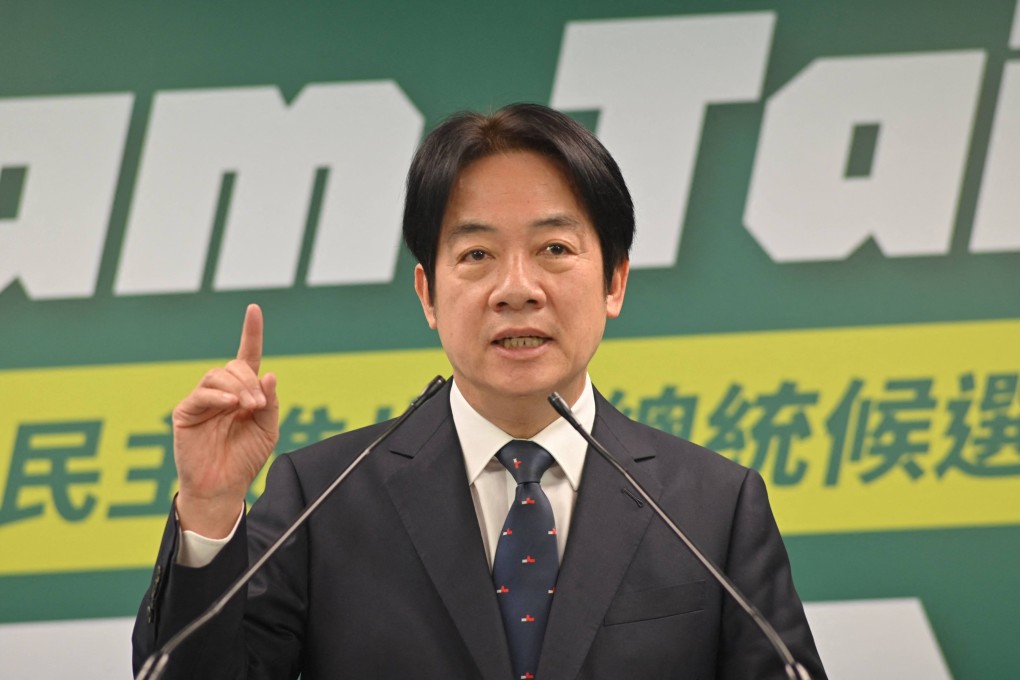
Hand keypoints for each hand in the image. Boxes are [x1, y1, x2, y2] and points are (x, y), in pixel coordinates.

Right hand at [172, 304, 279, 536]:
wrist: (223, 487)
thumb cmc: (244, 459)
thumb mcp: (267, 430)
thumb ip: (270, 403)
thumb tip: (270, 373)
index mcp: (244, 393)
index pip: (248, 357)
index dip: (250, 333)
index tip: (254, 309)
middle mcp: (223, 392)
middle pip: (235, 366)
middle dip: (251, 381)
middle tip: (258, 405)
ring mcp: (203, 400)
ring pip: (218, 375)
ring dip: (238, 387)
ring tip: (247, 408)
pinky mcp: (187, 412)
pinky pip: (202, 394)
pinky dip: (219, 396)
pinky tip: (230, 405)